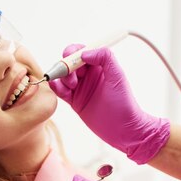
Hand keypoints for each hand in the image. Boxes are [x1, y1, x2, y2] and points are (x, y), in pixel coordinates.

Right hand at [49, 45, 169, 163]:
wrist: (123, 129)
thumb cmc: (124, 103)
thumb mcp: (118, 76)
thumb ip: (105, 58)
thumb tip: (84, 53)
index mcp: (99, 66)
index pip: (81, 51)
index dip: (73, 52)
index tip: (72, 60)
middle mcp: (88, 75)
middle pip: (68, 62)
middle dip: (66, 66)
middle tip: (72, 78)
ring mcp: (80, 88)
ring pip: (63, 76)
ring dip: (62, 78)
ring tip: (72, 87)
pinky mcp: (74, 101)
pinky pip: (61, 91)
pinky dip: (56, 87)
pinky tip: (56, 87)